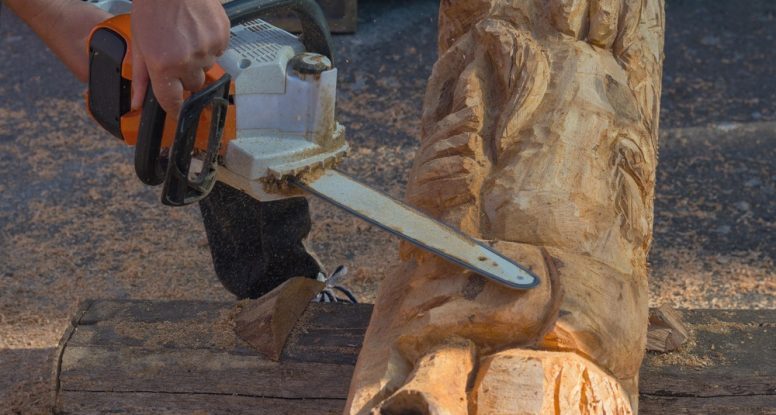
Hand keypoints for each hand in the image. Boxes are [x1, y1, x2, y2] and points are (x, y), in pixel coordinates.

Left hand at [130, 0, 229, 115]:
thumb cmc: (152, 8)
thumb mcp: (139, 43)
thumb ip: (141, 77)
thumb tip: (137, 103)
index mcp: (163, 65)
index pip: (172, 101)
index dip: (174, 108)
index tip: (176, 111)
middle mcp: (187, 61)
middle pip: (192, 85)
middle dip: (185, 75)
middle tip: (175, 53)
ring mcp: (207, 49)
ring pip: (206, 68)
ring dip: (198, 58)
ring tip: (186, 36)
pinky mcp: (222, 38)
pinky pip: (218, 52)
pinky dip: (210, 44)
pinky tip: (198, 29)